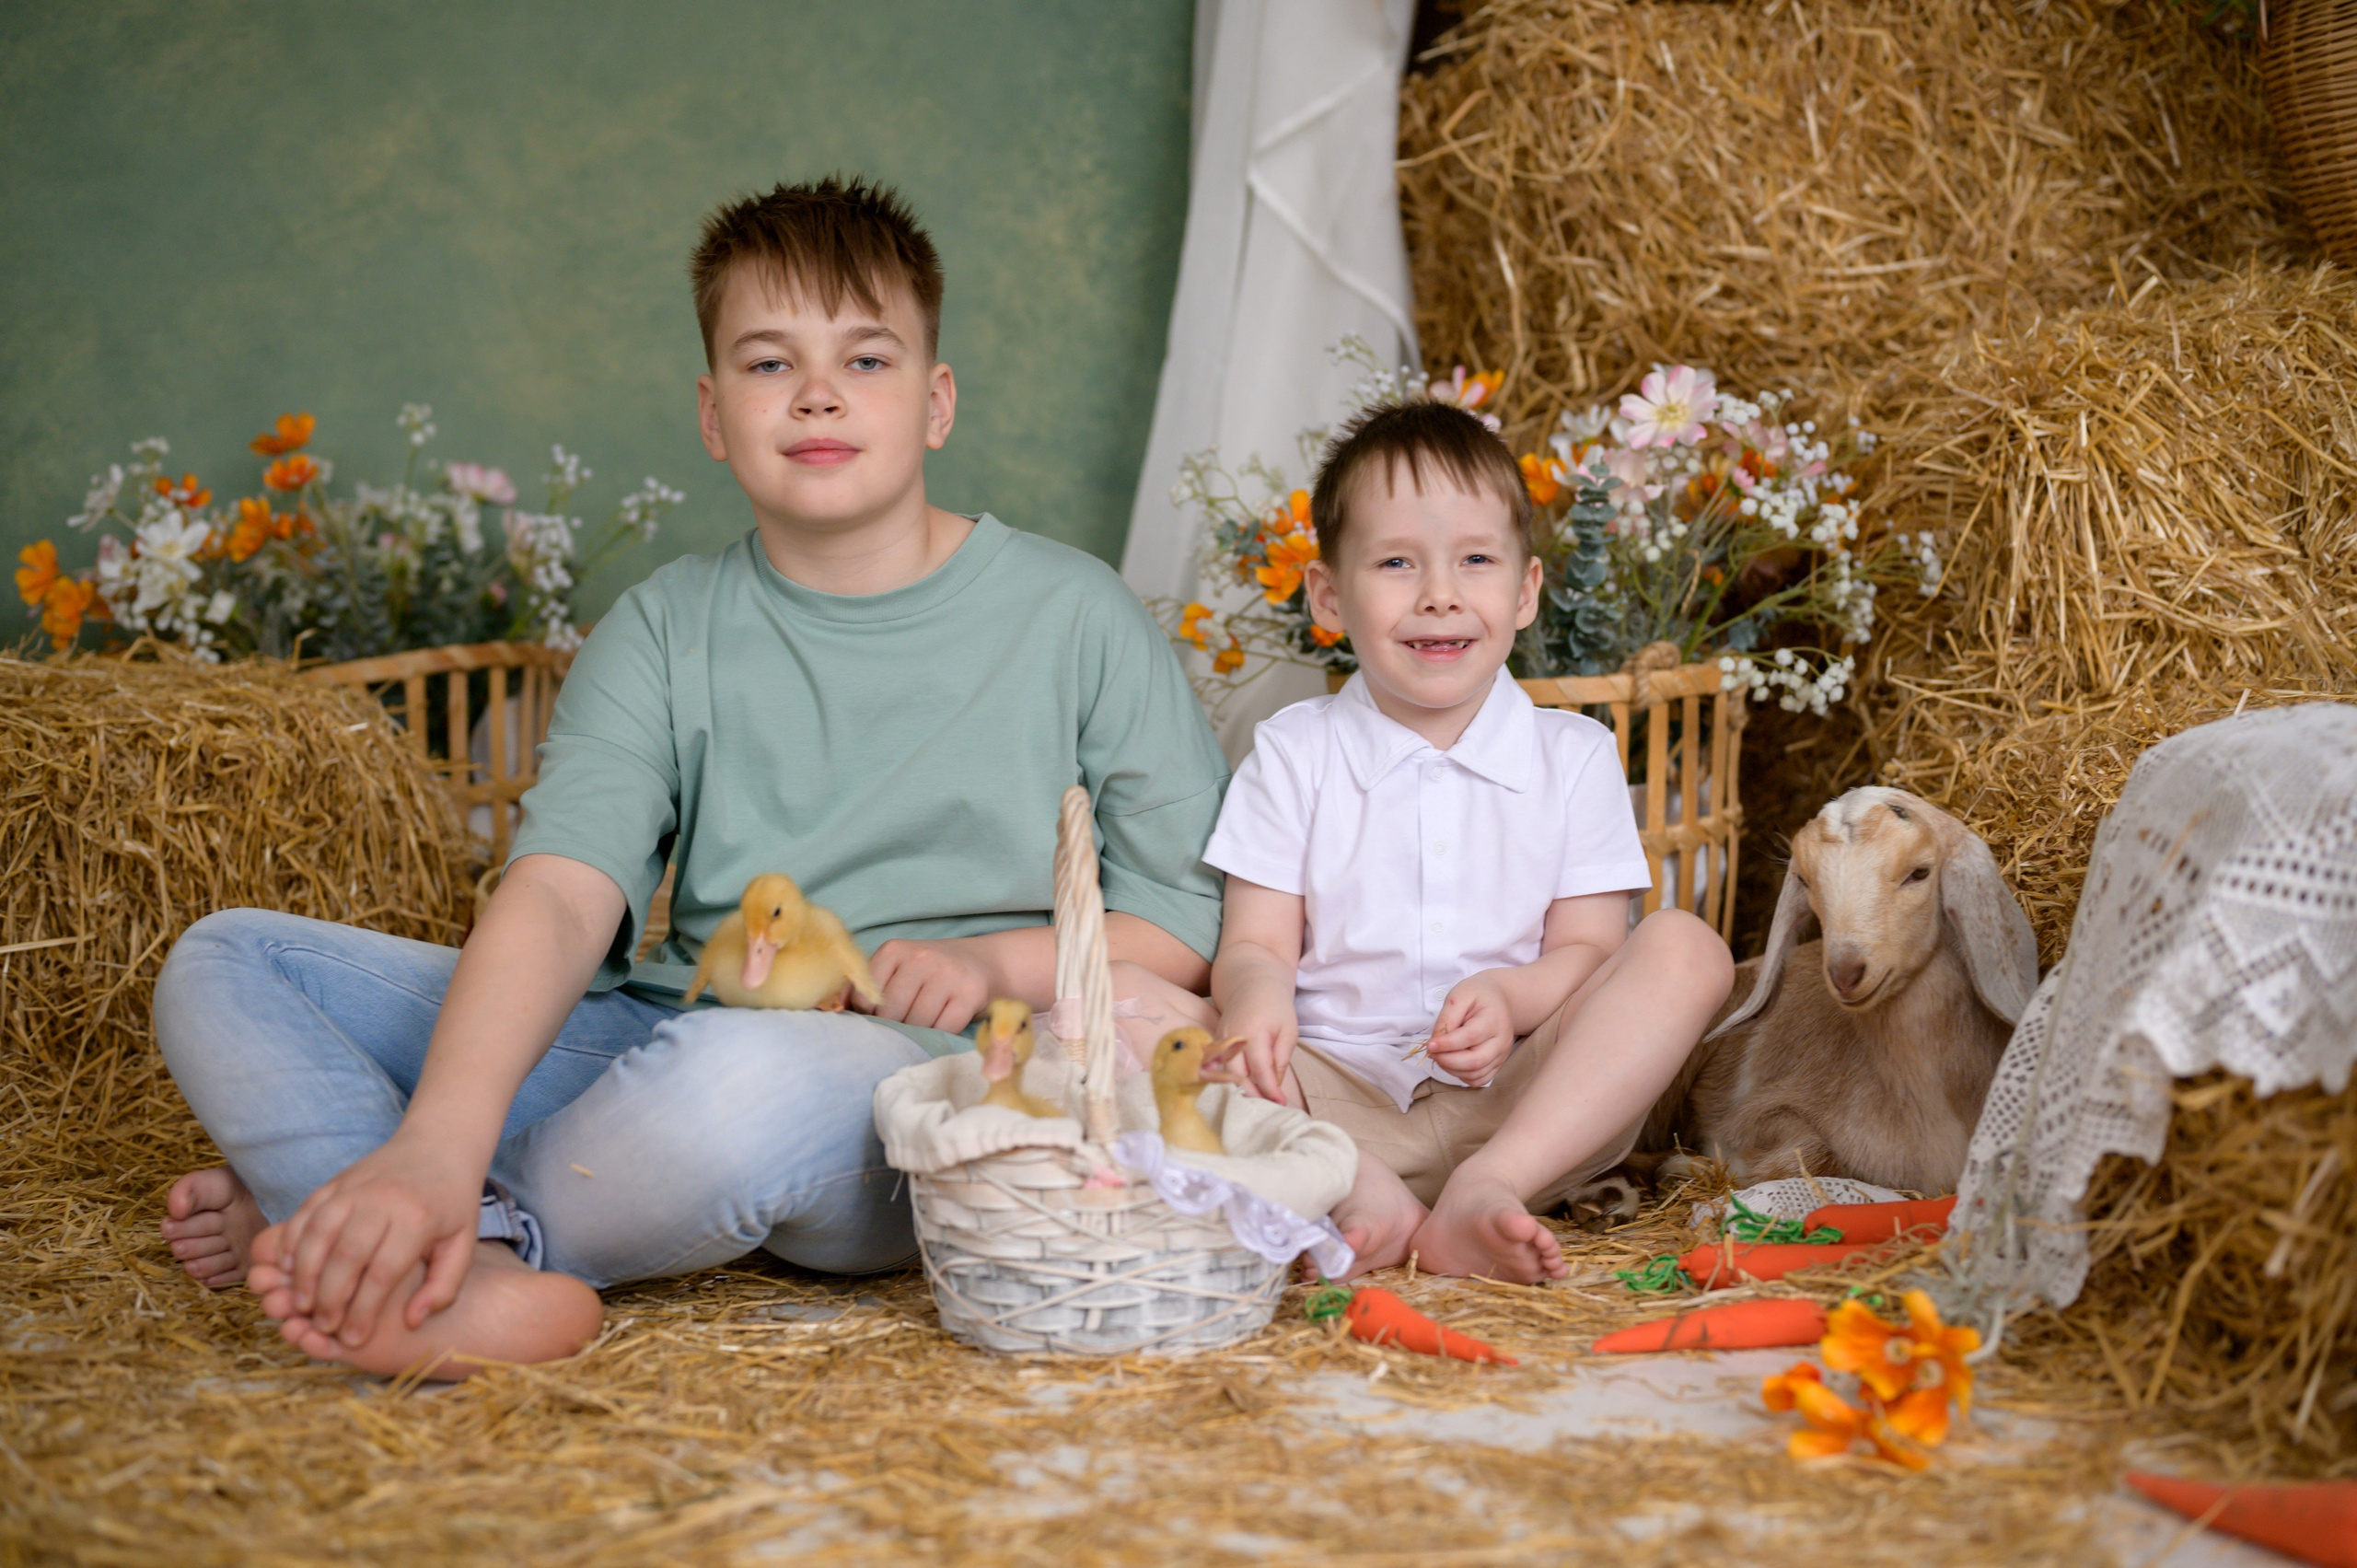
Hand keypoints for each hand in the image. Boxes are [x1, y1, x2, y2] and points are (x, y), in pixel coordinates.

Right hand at [261, 1132, 484, 1346]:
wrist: (439, 1143)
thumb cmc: (452, 1201)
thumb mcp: (463, 1244)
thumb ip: (444, 1286)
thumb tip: (412, 1321)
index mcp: (418, 1218)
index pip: (383, 1273)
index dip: (364, 1311)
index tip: (354, 1340)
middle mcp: (383, 1200)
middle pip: (346, 1256)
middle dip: (329, 1299)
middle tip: (323, 1326)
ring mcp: (355, 1187)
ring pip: (317, 1234)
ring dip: (303, 1273)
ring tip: (300, 1305)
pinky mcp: (335, 1181)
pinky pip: (305, 1213)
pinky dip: (291, 1241)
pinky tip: (288, 1268)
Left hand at [861, 937, 997, 1032]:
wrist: (985, 962)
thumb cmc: (931, 972)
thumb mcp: (897, 968)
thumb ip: (867, 985)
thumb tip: (836, 1007)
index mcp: (894, 949)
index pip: (866, 998)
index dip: (870, 1016)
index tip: (881, 1017)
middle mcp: (921, 957)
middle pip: (892, 1014)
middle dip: (897, 1026)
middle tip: (908, 1021)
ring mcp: (948, 974)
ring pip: (918, 1024)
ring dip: (920, 1032)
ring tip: (927, 1020)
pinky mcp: (971, 993)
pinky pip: (944, 1029)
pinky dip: (942, 1033)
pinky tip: (945, 1021)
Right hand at [1221, 1005, 1298, 1103]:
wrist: (1250, 984)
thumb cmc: (1275, 1007)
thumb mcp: (1288, 1030)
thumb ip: (1281, 1059)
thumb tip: (1275, 1089)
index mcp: (1253, 1032)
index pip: (1260, 1069)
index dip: (1270, 1090)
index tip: (1281, 1104)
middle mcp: (1231, 1038)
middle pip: (1237, 1076)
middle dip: (1252, 1096)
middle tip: (1268, 1110)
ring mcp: (1219, 1041)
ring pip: (1225, 1075)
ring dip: (1240, 1091)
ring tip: (1257, 1105)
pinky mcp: (1214, 1044)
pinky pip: (1220, 1068)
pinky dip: (1231, 1082)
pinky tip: (1243, 1092)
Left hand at [1427, 974, 1515, 1087]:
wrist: (1498, 999)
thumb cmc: (1477, 995)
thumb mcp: (1459, 996)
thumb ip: (1447, 1018)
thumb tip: (1436, 1041)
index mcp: (1494, 1019)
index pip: (1471, 1037)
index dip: (1448, 1044)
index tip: (1429, 1045)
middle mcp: (1502, 1041)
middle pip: (1476, 1061)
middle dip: (1448, 1061)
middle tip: (1432, 1052)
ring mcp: (1502, 1055)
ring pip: (1476, 1074)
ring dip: (1452, 1070)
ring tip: (1440, 1055)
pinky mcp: (1497, 1064)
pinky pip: (1479, 1079)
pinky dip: (1462, 1076)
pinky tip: (1452, 1062)